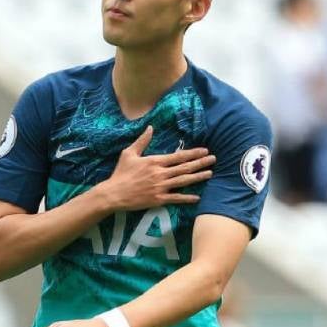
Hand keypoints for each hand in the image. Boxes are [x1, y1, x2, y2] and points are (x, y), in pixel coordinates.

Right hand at [97, 126, 214, 210]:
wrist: (114, 194)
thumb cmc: (121, 173)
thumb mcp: (129, 153)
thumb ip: (142, 141)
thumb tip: (150, 127)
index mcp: (155, 161)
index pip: (178, 156)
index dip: (192, 153)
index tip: (204, 150)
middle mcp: (160, 174)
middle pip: (185, 167)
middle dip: (201, 163)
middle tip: (213, 159)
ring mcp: (160, 187)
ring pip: (183, 181)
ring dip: (198, 177)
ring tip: (210, 173)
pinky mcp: (158, 200)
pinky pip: (176, 198)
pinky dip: (187, 198)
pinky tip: (197, 197)